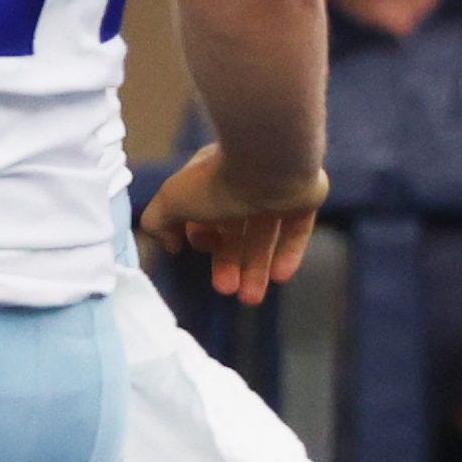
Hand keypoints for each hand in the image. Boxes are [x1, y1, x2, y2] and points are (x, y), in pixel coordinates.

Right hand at [141, 144, 328, 305]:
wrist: (268, 162)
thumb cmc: (215, 182)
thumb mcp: (172, 201)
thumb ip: (158, 222)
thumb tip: (168, 245)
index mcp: (208, 178)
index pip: (202, 214)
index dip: (199, 237)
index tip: (196, 251)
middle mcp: (240, 184)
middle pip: (234, 231)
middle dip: (227, 263)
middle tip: (226, 290)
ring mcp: (273, 191)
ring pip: (264, 236)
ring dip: (256, 268)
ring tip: (250, 298)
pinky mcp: (302, 199)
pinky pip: (295, 231)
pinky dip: (288, 254)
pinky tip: (280, 277)